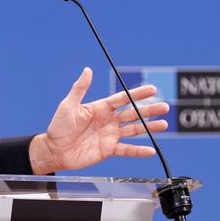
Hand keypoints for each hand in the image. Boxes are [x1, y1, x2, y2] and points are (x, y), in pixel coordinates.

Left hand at [29, 67, 168, 174]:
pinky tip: (151, 150)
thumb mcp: (68, 105)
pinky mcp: (108, 149)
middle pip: (133, 113)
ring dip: (149, 127)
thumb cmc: (58, 127)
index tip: (152, 90)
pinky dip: (138, 151)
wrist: (54, 150)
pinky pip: (126, 150)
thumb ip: (79, 88)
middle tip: (165, 106)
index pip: (123, 99)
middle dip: (149, 110)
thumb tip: (87, 69)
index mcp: (100, 108)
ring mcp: (110, 135)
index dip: (137, 95)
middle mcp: (108, 120)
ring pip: (134, 130)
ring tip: (164, 124)